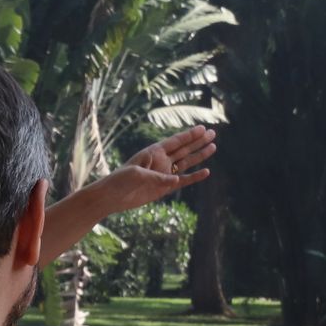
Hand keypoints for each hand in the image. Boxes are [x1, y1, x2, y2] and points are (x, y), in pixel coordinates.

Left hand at [100, 127, 217, 213]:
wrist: (111, 197)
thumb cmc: (120, 180)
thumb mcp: (136, 174)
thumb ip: (156, 176)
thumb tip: (175, 180)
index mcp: (153, 152)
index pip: (175, 142)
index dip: (189, 135)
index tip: (202, 128)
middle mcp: (161, 161)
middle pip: (184, 149)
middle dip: (198, 141)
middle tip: (213, 133)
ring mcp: (163, 173)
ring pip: (186, 162)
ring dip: (199, 155)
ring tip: (213, 147)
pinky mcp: (164, 187)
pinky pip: (182, 181)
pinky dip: (194, 177)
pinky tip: (206, 172)